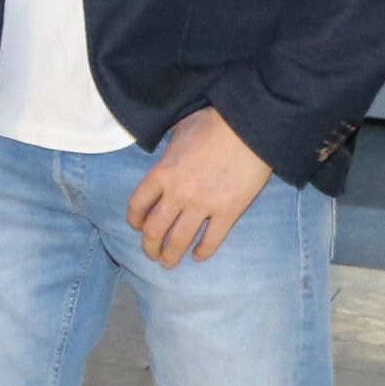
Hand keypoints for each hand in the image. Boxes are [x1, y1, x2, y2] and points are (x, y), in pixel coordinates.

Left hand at [128, 106, 272, 265]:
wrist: (249, 128)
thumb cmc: (213, 123)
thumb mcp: (178, 130)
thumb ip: (167, 148)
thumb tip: (164, 150)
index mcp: (161, 174)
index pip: (138, 205)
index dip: (135, 220)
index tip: (137, 227)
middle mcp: (177, 194)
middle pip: (154, 230)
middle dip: (150, 246)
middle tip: (151, 254)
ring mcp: (203, 205)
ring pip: (179, 240)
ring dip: (171, 255)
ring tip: (169, 263)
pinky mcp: (229, 212)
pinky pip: (212, 240)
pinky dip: (203, 251)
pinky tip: (199, 256)